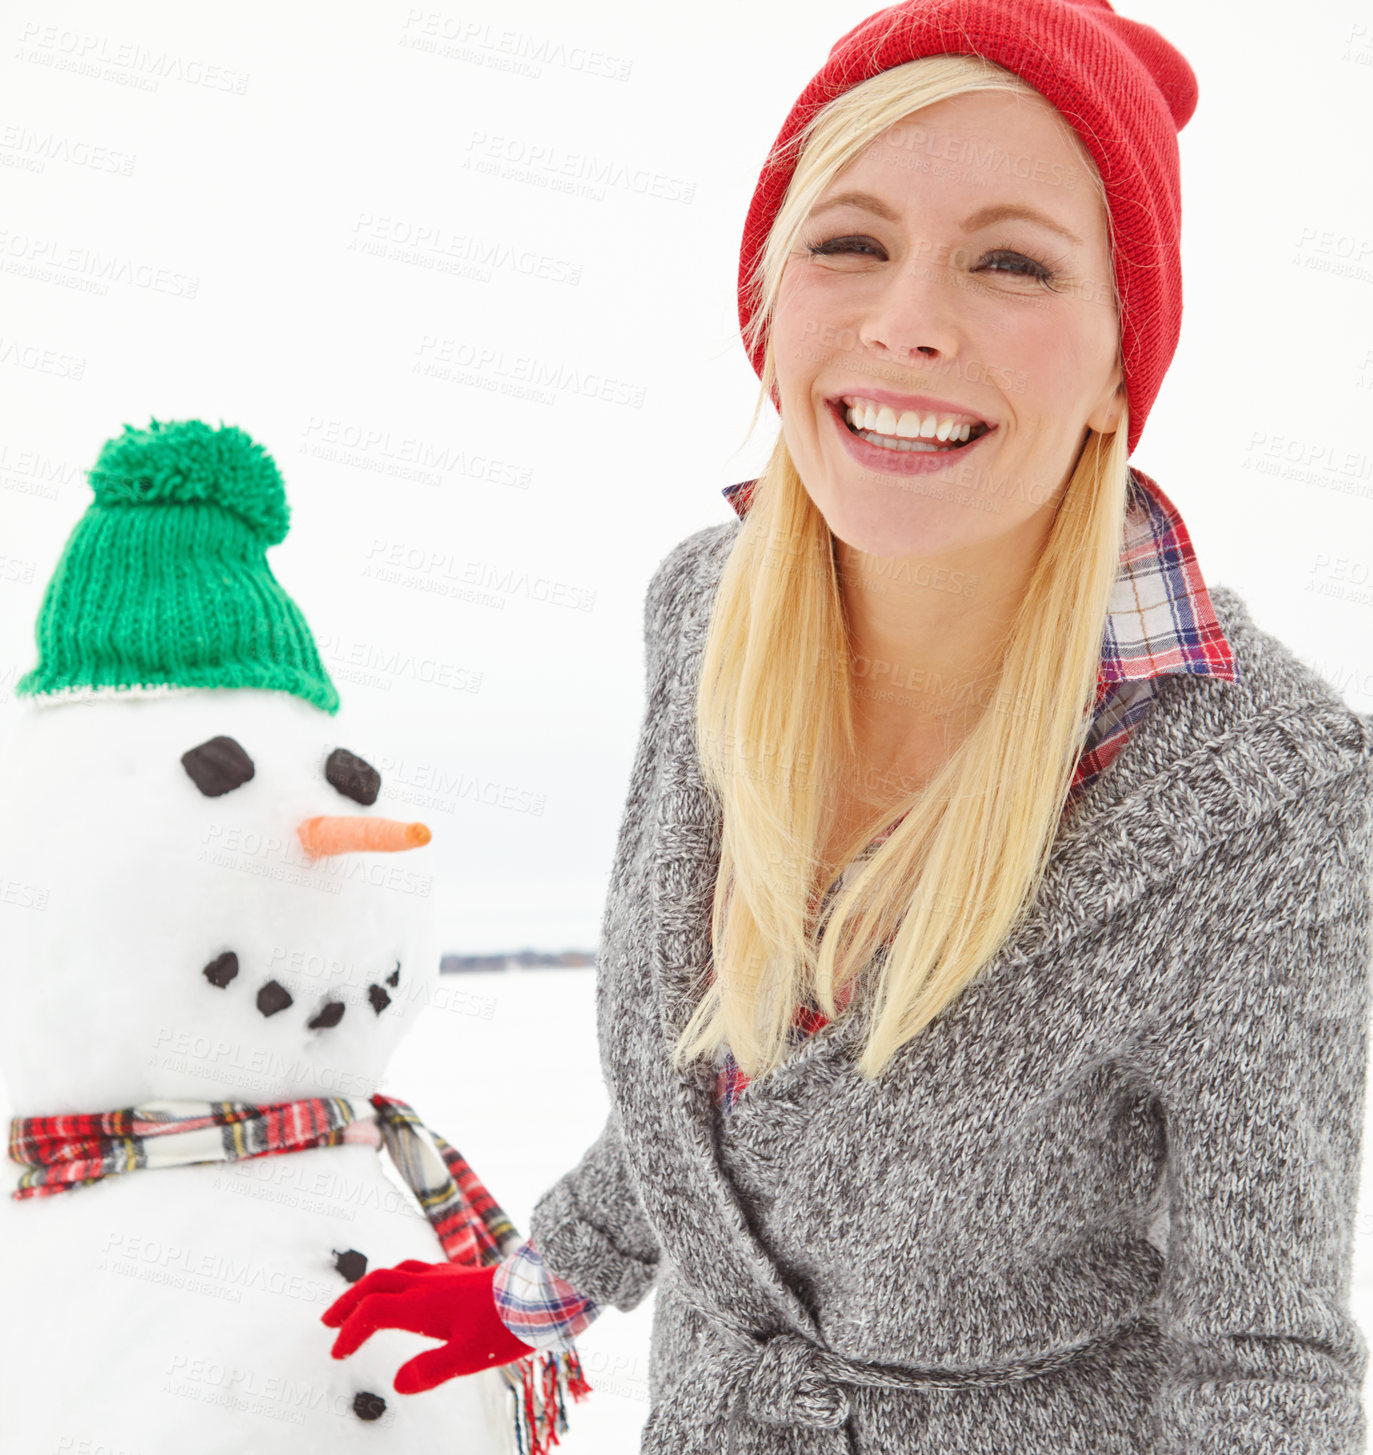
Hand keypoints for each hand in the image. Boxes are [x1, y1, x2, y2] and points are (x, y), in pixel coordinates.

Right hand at [321, 1257, 536, 1393]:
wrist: (542, 1290)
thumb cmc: (508, 1325)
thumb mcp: (470, 1357)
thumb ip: (431, 1370)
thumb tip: (397, 1384)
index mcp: (424, 1305)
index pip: (373, 1312)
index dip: (351, 1332)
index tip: (339, 1356)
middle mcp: (428, 1284)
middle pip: (376, 1284)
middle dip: (348, 1302)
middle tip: (329, 1323)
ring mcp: (443, 1276)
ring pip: (395, 1272)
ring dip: (369, 1288)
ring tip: (358, 1305)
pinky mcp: (458, 1275)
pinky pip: (414, 1270)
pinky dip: (395, 1280)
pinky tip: (405, 1291)